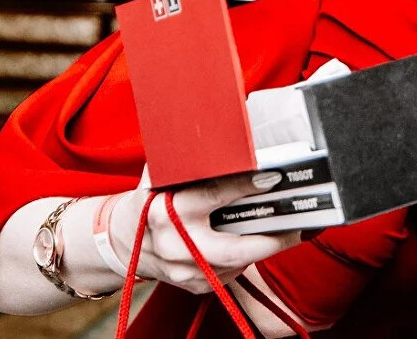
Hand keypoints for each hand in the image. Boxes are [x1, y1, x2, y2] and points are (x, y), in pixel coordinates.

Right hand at [110, 170, 298, 293]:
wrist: (119, 241)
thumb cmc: (148, 199)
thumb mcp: (160, 174)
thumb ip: (188, 160)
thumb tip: (224, 131)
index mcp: (164, 211)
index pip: (213, 195)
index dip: (245, 185)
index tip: (272, 176)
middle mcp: (174, 245)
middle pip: (233, 249)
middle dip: (269, 239)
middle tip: (297, 224)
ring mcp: (183, 271)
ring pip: (236, 265)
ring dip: (265, 249)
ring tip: (290, 231)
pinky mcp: (192, 286)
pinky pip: (229, 275)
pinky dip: (248, 260)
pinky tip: (263, 243)